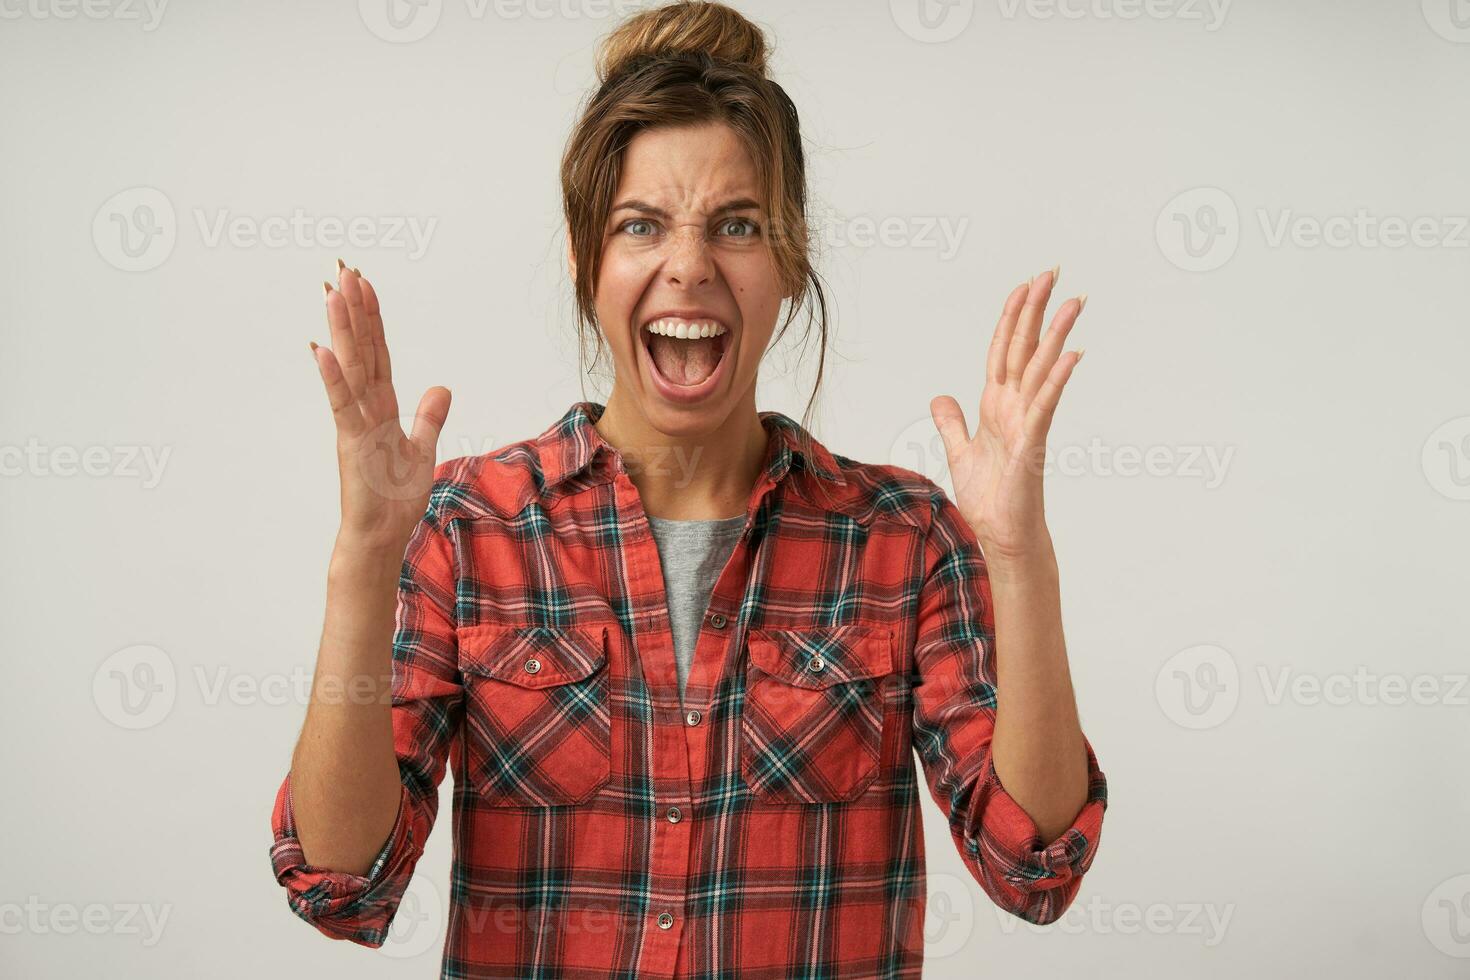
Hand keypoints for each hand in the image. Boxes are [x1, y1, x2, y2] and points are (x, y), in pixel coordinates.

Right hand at [311, 261, 450, 555]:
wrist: (380, 535)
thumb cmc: (394, 497)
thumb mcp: (422, 449)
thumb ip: (428, 417)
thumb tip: (441, 386)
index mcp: (382, 407)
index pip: (378, 354)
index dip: (374, 320)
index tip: (365, 284)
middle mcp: (365, 409)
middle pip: (362, 351)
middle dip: (355, 311)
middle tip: (343, 270)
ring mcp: (355, 423)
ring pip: (350, 368)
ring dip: (342, 330)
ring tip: (332, 292)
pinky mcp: (351, 442)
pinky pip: (341, 404)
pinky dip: (333, 377)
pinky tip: (322, 348)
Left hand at [929, 265, 1085, 562]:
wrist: (999, 534)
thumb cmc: (989, 498)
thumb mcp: (960, 451)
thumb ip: (952, 422)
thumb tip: (941, 396)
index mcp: (996, 405)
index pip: (1003, 350)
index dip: (1011, 318)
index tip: (1023, 286)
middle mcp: (1015, 407)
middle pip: (1026, 348)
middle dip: (1037, 310)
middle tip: (1054, 271)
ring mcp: (1027, 422)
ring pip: (1042, 369)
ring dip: (1057, 334)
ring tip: (1074, 302)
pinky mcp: (1032, 443)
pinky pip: (1045, 405)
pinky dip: (1057, 379)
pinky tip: (1073, 354)